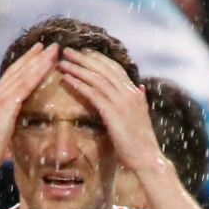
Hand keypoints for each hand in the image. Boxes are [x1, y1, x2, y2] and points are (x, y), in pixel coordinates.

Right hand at [0, 42, 58, 171]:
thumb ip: (6, 126)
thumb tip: (11, 131)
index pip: (10, 77)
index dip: (24, 64)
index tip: (37, 54)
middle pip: (17, 70)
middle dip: (33, 56)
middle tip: (48, 44)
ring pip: (23, 74)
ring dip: (39, 60)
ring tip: (53, 50)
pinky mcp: (5, 106)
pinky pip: (25, 86)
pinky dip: (37, 73)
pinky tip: (48, 65)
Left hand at [57, 49, 163, 173]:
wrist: (146, 158)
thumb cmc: (141, 142)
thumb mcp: (140, 116)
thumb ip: (139, 100)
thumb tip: (140, 87)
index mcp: (134, 92)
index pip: (115, 68)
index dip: (98, 59)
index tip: (84, 52)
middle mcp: (129, 93)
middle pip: (103, 69)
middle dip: (84, 58)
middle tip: (67, 50)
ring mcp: (121, 101)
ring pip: (96, 78)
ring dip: (77, 68)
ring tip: (62, 62)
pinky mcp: (112, 112)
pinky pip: (92, 94)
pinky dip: (78, 84)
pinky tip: (66, 79)